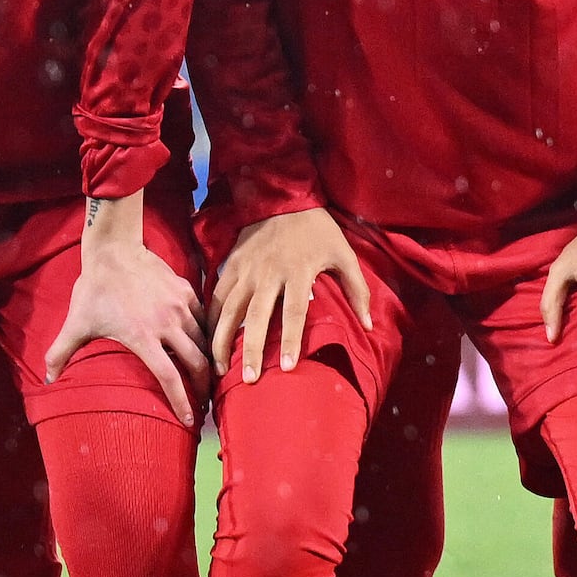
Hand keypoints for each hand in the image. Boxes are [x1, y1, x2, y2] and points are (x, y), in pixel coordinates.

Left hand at [44, 195, 207, 424]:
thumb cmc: (95, 290)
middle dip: (204, 386)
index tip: (190, 420)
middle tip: (205, 402)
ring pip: (203, 340)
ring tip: (208, 375)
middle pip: (198, 362)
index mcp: (144, 338)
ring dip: (208, 360)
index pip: (170, 377)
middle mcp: (168, 324)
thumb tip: (47, 380)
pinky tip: (202, 341)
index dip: (181, 401)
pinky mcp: (186, 291)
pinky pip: (202, 318)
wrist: (115, 250)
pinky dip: (205, 333)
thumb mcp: (76, 323)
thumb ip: (60, 353)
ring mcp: (180, 306)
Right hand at [207, 208, 371, 382]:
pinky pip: (215, 296)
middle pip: (257, 317)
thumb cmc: (318, 230)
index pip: (294, 313)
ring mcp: (246, 270)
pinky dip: (209, 319)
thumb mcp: (344, 254)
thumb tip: (368, 325)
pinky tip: (208, 340)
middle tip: (248, 380)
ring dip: (222, 341)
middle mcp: (268, 273)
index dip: (292, 341)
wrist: (284, 196)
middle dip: (251, 350)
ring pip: (228, 310)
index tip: (288, 368)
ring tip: (218, 369)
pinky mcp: (231, 265)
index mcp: (298, 272)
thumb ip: (357, 290)